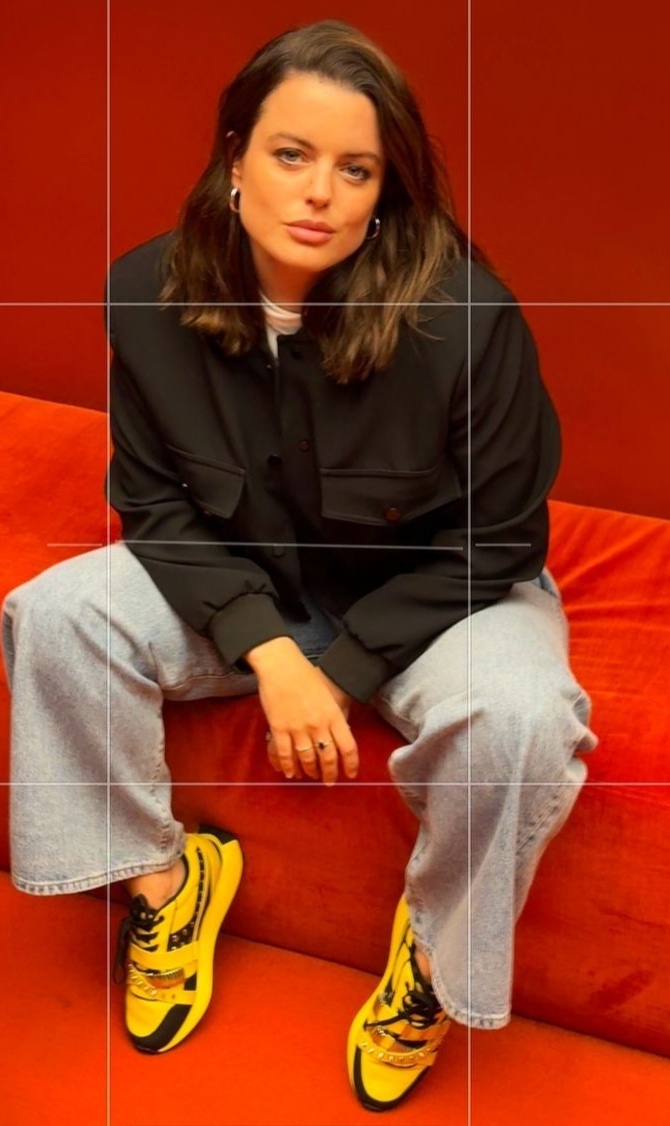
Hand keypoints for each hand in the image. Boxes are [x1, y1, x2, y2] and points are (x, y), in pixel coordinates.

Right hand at [244, 637, 357, 784]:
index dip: (351, 764)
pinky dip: (288, 766)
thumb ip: (335, 717)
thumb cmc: (307, 676)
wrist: (282, 665)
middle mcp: (318, 725)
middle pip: (328, 758)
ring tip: (310, 776)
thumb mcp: (329, 696)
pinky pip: (285, 754)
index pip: (348, 747)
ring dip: (309, 771)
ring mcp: (298, 728)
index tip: (350, 774)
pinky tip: (290, 772)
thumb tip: (339, 736)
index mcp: (333, 715)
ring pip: (307, 759)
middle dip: (329, 773)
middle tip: (328, 781)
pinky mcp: (279, 728)